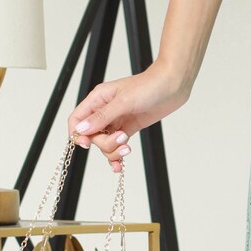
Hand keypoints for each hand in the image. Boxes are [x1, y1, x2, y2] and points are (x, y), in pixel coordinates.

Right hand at [67, 61, 189, 172]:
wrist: (173, 85)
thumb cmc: (150, 85)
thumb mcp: (124, 101)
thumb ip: (102, 117)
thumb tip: (81, 130)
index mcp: (98, 99)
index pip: (77, 119)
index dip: (78, 134)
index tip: (88, 143)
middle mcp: (105, 110)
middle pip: (91, 136)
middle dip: (104, 143)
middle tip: (122, 138)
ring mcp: (117, 120)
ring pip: (104, 142)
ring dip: (113, 150)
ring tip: (127, 148)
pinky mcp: (129, 127)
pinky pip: (116, 145)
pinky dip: (117, 155)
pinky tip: (119, 165)